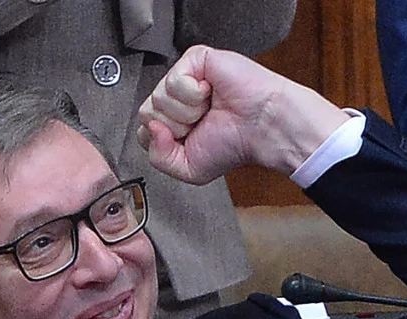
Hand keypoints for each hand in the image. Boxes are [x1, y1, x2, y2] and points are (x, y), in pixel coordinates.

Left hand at [137, 45, 349, 183]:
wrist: (262, 128)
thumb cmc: (234, 145)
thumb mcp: (189, 169)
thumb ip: (159, 158)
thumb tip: (151, 129)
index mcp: (174, 120)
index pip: (144, 130)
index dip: (164, 141)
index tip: (191, 140)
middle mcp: (176, 98)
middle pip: (147, 114)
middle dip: (176, 127)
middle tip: (203, 122)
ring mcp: (184, 77)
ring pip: (158, 99)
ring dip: (188, 112)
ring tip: (210, 108)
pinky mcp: (195, 59)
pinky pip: (173, 81)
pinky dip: (194, 95)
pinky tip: (211, 93)